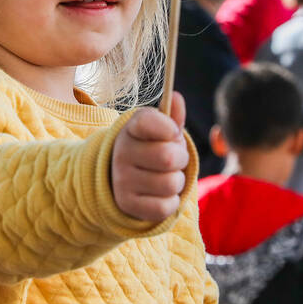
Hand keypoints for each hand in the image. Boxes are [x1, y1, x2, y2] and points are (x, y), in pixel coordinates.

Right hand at [111, 92, 189, 220]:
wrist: (125, 181)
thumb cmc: (151, 150)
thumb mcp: (160, 132)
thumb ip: (171, 118)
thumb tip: (177, 97)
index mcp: (131, 129)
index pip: (149, 121)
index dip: (169, 128)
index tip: (172, 133)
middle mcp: (121, 153)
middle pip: (168, 157)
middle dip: (181, 160)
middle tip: (174, 161)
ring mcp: (122, 180)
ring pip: (170, 184)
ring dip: (177, 182)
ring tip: (166, 178)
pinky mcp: (127, 204)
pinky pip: (165, 206)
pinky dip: (171, 202)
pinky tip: (160, 195)